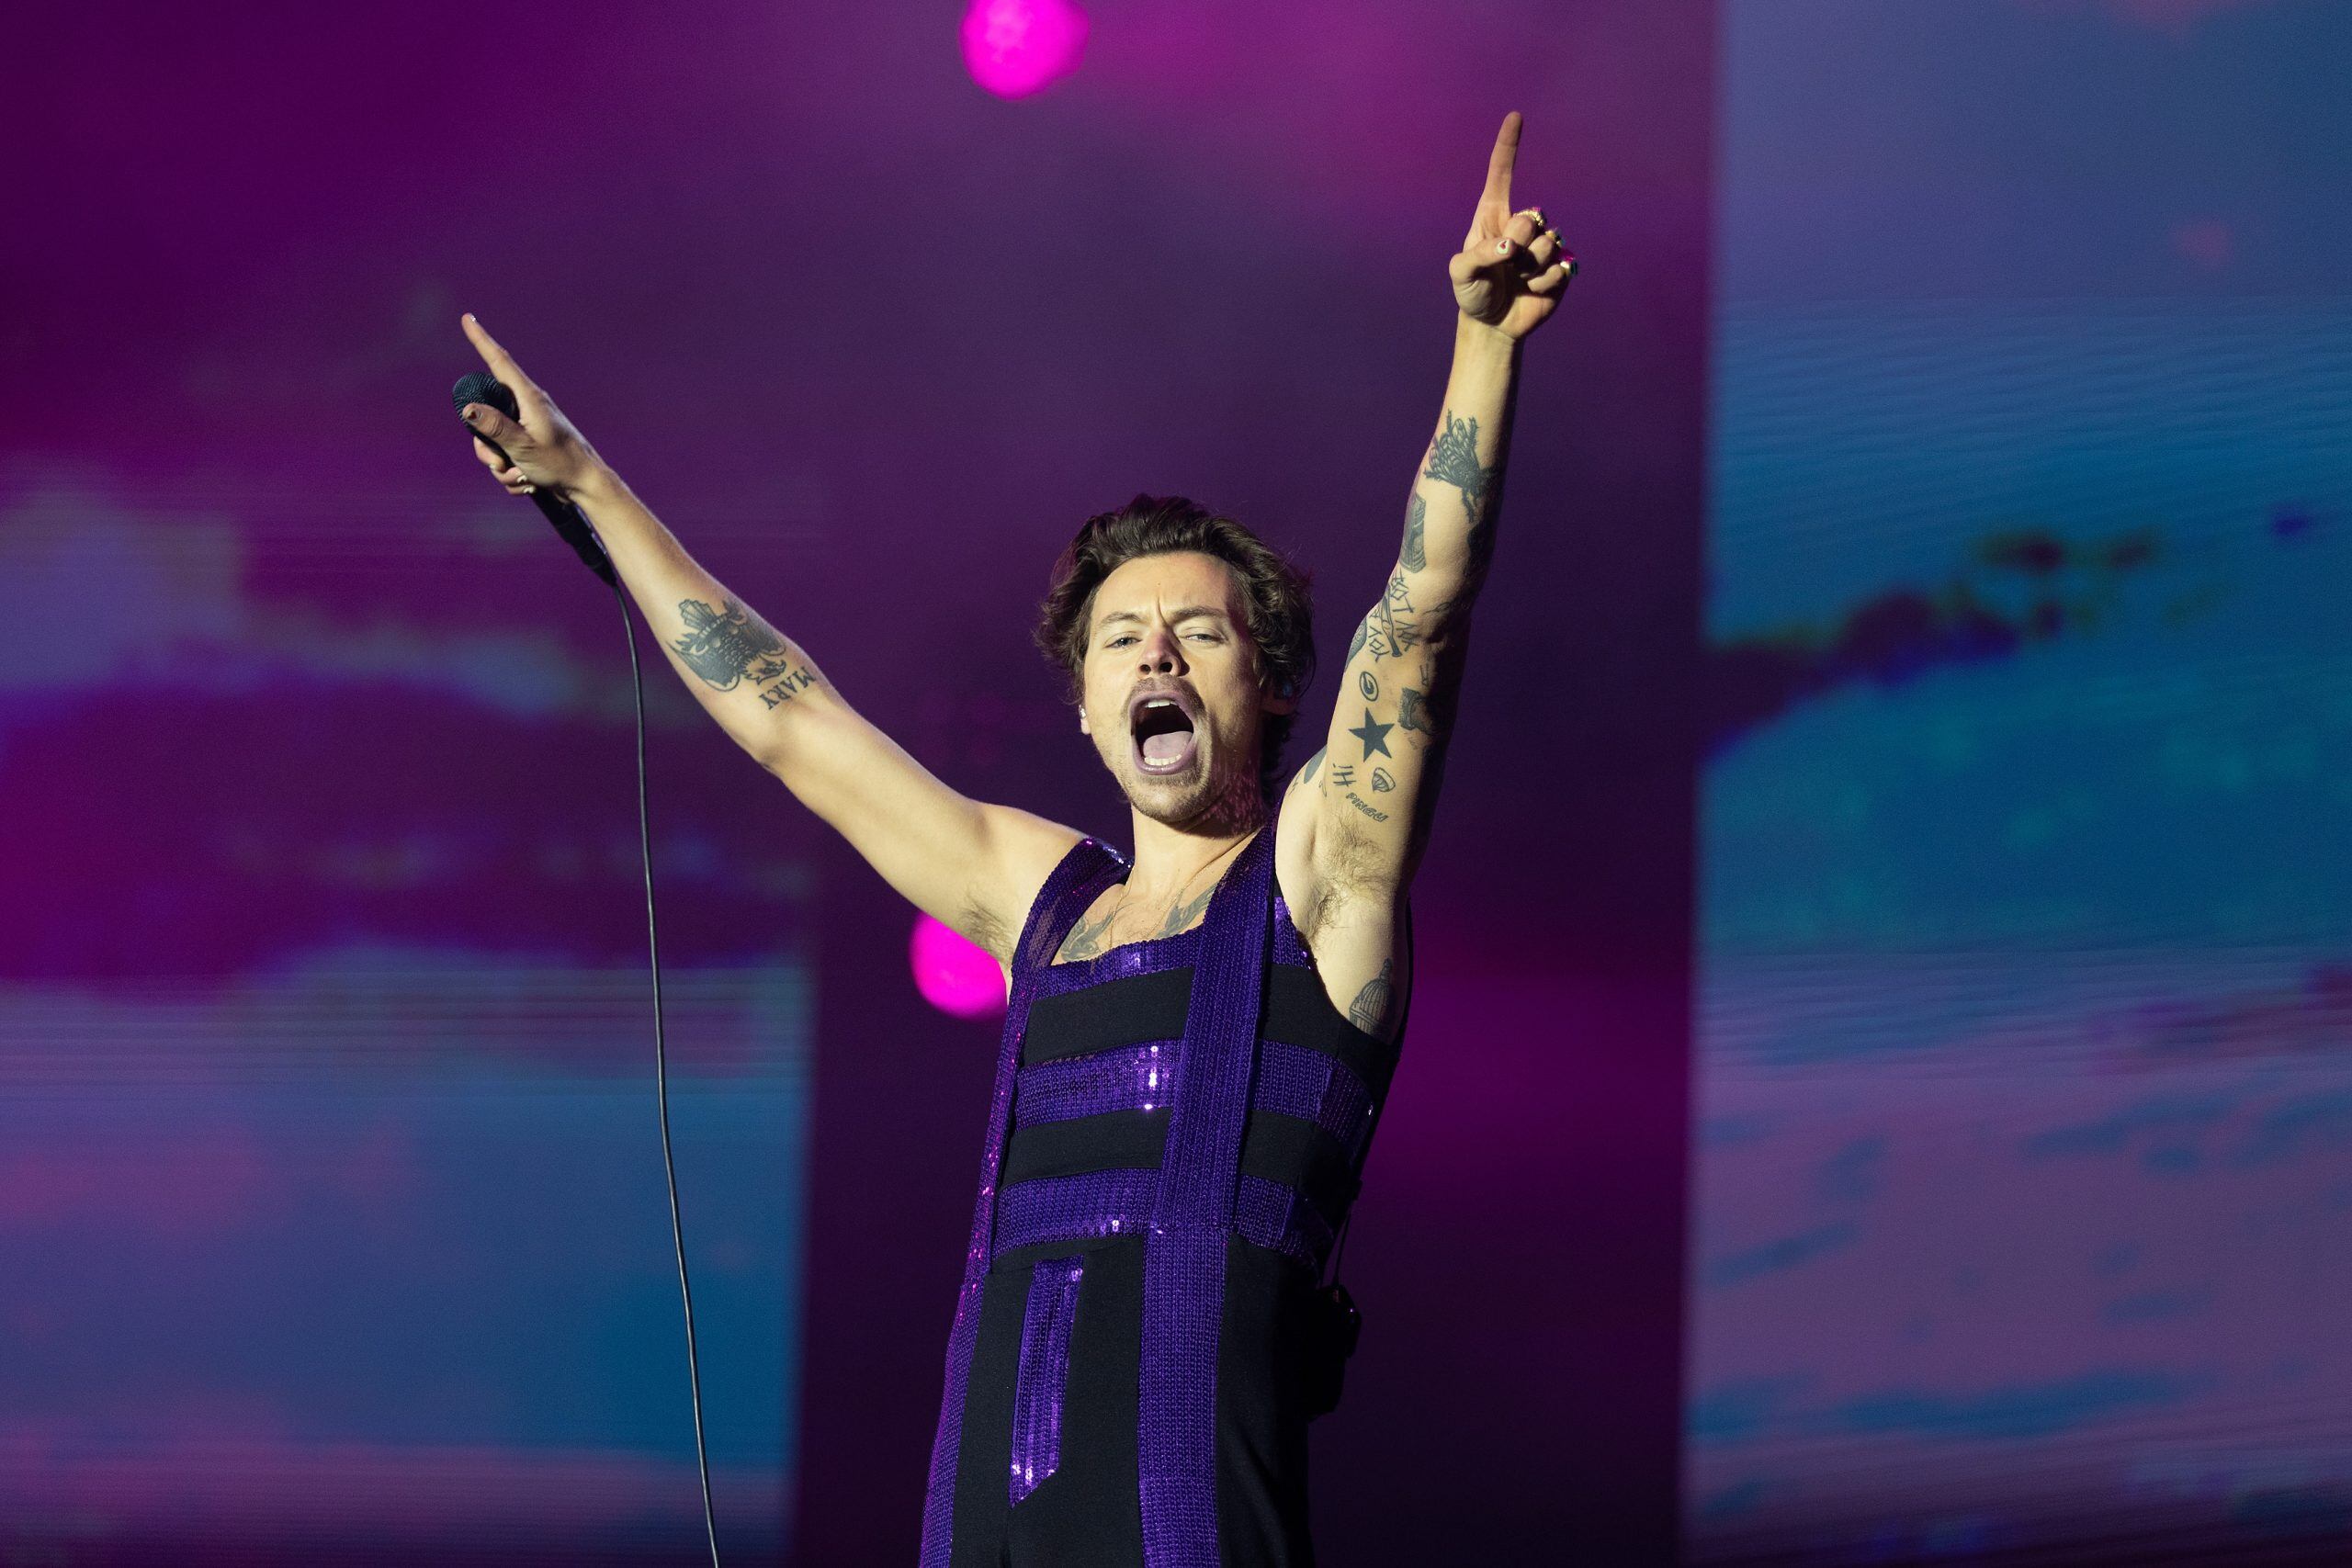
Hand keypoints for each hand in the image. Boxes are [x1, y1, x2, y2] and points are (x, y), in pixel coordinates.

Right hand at [456, 314, 604, 498]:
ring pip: (493, 442)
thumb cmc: (561, 464)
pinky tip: (529, 482)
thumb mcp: (523, 447)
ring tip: (522, 476)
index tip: (468, 318)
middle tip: (501, 464)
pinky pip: (505, 457)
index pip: (499, 362)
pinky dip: (511, 474)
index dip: (481, 340)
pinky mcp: (528, 444)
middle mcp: (527, 408)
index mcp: (529, 399)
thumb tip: (468, 408)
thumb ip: (494, 427)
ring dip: (501, 466)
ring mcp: (527, 426)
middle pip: (485, 416)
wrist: (587, 486)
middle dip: (486, 447)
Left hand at [1447, 112, 1574, 340]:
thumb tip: (1511, 245)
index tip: (1515, 116)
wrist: (1493, 323)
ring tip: (1518, 280)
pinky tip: (1532, 290)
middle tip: (1507, 265)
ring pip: (1549, 243)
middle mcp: (1520, 224)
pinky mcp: (1559, 266)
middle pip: (1530, 217)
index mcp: (1493, 216)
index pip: (1501, 174)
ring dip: (1531, 269)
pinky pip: (1560, 267)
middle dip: (1519, 245)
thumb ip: (1480, 254)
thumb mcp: (1461, 274)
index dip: (1508, 145)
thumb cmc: (1472, 292)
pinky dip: (1544, 284)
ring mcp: (1542, 244)